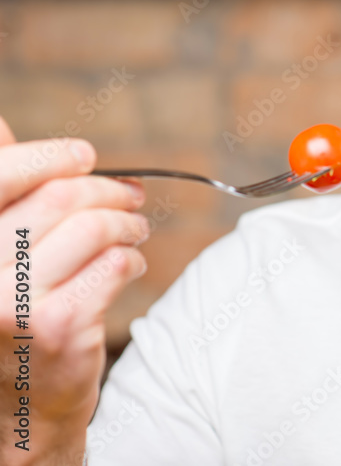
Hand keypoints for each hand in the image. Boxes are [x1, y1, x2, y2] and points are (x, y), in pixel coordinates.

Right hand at [0, 116, 148, 464]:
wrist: (18, 404)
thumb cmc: (9, 313)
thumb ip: (2, 194)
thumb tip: (0, 126)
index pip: (4, 172)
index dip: (52, 156)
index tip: (84, 156)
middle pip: (62, 196)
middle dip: (109, 190)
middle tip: (133, 197)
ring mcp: (13, 300)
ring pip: (96, 228)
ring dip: (130, 224)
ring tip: (136, 231)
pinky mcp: (57, 326)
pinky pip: (116, 264)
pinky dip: (133, 259)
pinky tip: (129, 267)